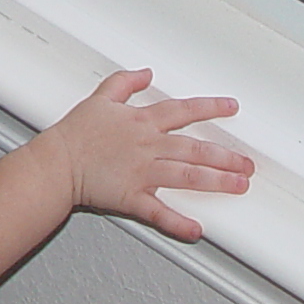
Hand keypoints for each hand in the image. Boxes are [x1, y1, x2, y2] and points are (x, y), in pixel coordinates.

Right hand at [40, 70, 252, 243]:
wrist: (56, 163)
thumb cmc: (75, 134)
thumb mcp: (100, 98)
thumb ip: (125, 83)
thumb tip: (145, 73)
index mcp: (142, 122)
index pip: (184, 111)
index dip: (211, 107)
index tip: (231, 107)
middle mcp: (148, 146)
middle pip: (195, 149)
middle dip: (226, 155)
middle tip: (247, 163)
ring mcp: (142, 173)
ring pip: (187, 176)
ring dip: (216, 181)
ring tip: (238, 185)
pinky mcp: (132, 198)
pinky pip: (159, 213)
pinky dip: (179, 223)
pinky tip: (197, 230)